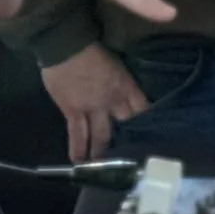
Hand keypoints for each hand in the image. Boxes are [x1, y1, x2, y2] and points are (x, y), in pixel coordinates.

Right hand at [41, 45, 149, 162]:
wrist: (64, 46)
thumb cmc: (91, 49)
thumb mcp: (116, 63)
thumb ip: (122, 82)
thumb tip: (125, 95)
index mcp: (124, 85)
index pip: (141, 107)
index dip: (146, 120)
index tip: (150, 133)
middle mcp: (111, 100)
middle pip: (124, 124)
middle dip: (127, 140)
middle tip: (130, 157)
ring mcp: (91, 108)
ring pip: (100, 135)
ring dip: (102, 151)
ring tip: (103, 167)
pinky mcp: (72, 111)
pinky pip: (77, 134)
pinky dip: (77, 148)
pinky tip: (78, 161)